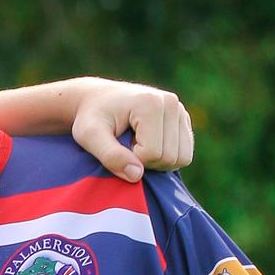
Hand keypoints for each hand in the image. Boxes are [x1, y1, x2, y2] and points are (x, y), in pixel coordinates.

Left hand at [70, 78, 193, 182]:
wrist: (95, 99)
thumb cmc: (89, 117)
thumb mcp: (89, 136)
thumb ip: (110, 155)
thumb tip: (136, 175)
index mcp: (151, 104)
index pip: (153, 153)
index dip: (132, 160)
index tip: (115, 147)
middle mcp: (171, 103)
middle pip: (171, 157)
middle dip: (145, 162)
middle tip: (125, 148)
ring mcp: (180, 110)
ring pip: (182, 158)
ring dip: (156, 161)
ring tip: (135, 146)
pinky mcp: (183, 119)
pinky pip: (185, 154)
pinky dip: (165, 157)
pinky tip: (145, 144)